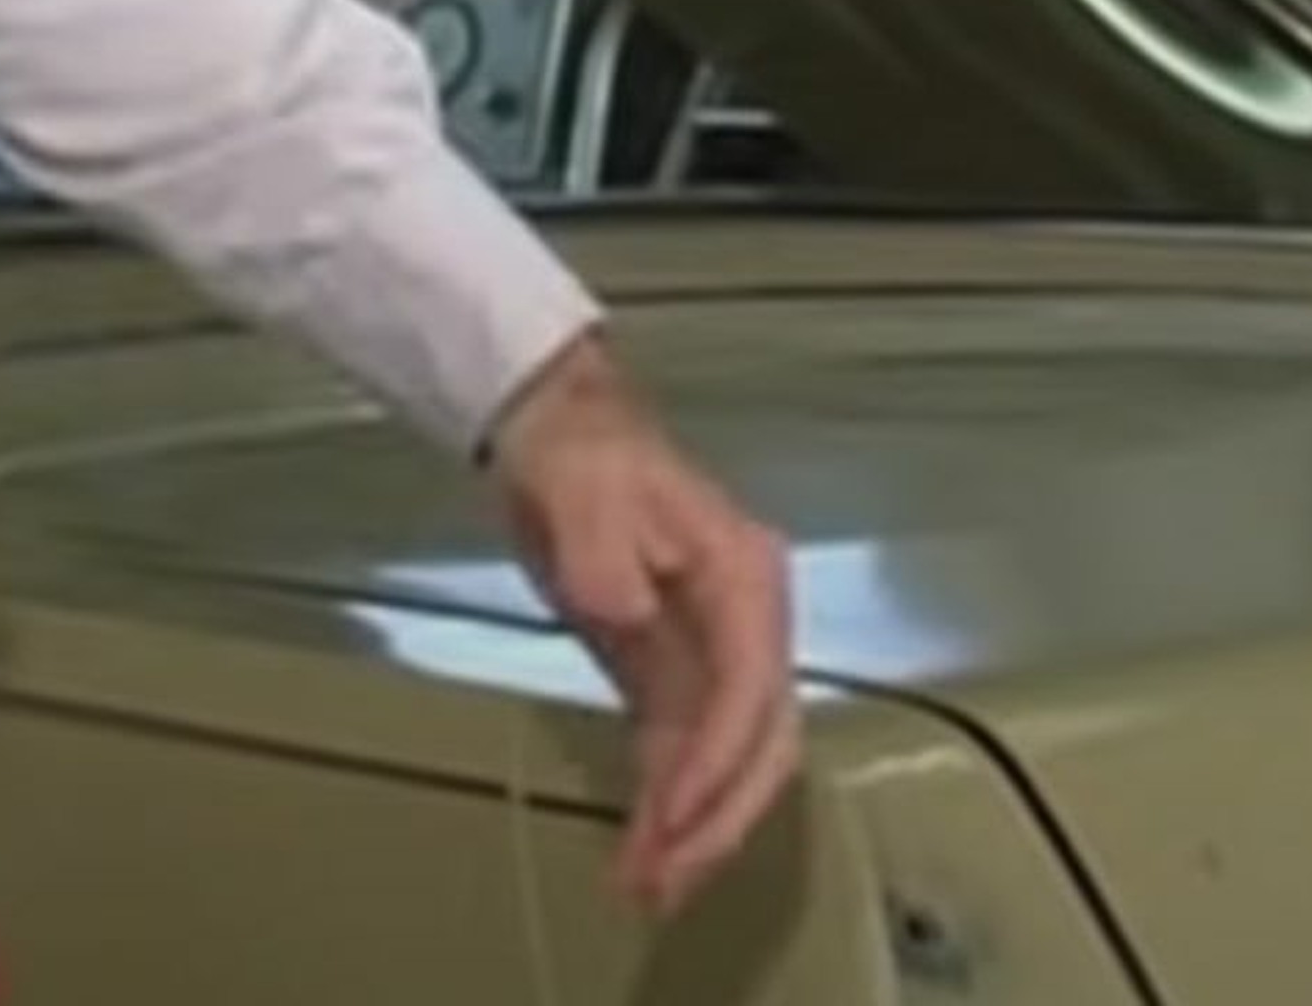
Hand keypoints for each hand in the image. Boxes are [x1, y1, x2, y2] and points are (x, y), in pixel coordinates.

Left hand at [487, 328, 798, 915]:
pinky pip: (683, 753)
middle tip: (665, 875)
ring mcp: (713, 650)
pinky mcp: (671, 668)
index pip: (751, 687)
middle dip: (717, 815)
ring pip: (726, 761)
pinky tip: (641, 849)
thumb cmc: (578, 447)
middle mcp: (746, 622)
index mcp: (744, 575)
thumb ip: (606, 551)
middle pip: (759, 740)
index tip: (673, 811)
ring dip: (693, 827)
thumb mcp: (585, 485)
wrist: (552, 425)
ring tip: (645, 886)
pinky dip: (666, 804)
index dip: (717, 758)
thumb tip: (626, 610)